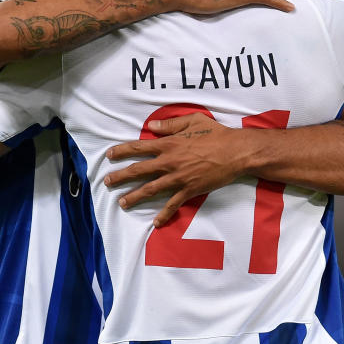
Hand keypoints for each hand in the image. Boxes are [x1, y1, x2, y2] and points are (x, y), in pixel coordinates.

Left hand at [104, 112, 252, 226]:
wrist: (236, 152)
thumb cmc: (216, 134)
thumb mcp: (193, 121)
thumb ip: (170, 125)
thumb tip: (150, 126)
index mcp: (169, 144)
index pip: (139, 147)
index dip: (122, 151)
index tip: (109, 155)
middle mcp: (169, 162)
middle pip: (139, 170)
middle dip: (120, 176)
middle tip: (107, 182)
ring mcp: (178, 178)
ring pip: (150, 189)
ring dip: (134, 196)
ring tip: (122, 203)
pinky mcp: (189, 190)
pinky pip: (173, 204)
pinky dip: (164, 214)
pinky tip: (155, 222)